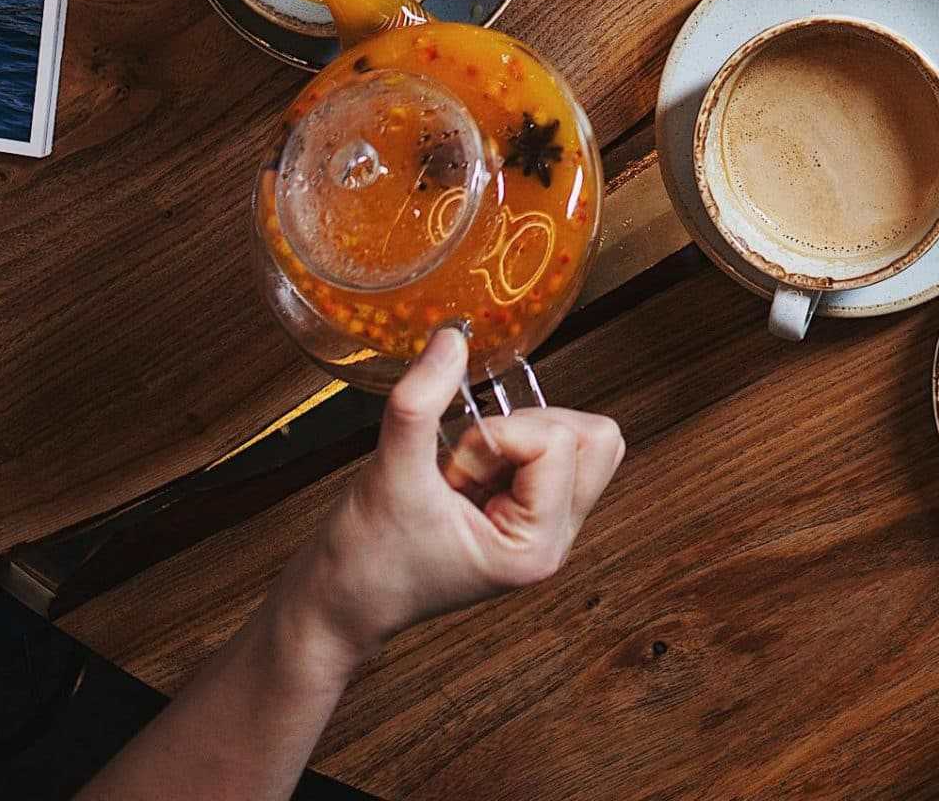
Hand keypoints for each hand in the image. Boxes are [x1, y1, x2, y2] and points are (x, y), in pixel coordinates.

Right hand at [282, 326, 623, 668]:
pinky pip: (554, 448)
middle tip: (473, 459)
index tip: (453, 471)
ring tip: (468, 469)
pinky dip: (514, 441)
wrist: (342, 599)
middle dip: (529, 428)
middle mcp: (553, 540)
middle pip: (596, 439)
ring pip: (581, 439)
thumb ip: (421, 401)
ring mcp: (546, 526)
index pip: (558, 443)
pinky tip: (469, 472)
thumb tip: (453, 338)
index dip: (500, 437)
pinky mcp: (529, 510)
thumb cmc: (367, 559)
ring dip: (522, 433)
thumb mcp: (390, 474)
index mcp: (536, 548)